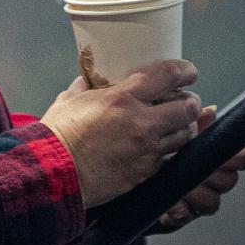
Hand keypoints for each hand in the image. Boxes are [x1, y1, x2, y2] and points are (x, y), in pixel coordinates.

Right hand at [41, 60, 203, 209]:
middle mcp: (141, 122)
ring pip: (185, 135)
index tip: (189, 72)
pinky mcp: (145, 172)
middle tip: (186, 101)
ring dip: (184, 127)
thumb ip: (83, 88)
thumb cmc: (58, 136)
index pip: (168, 75)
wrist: (54, 173)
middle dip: (191, 102)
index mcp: (122, 98)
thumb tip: (85, 81)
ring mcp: (146, 150)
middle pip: (187, 107)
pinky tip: (160, 146)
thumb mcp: (69, 100)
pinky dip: (169, 150)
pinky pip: (169, 158)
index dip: (185, 70)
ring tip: (176, 124)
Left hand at [153, 105, 244, 232]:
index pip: (242, 158)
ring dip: (195, 193)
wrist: (132, 178)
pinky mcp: (182, 214)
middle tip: (192, 166)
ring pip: (212, 201)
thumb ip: (193, 123)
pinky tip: (168, 202)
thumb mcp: (175, 134)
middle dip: (211, 174)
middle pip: (229, 180)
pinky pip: (188, 215)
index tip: (224, 154)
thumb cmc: (160, 150)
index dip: (239, 158)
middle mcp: (213, 179)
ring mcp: (199, 199)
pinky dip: (178, 209)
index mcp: (216, 157)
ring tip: (177, 184)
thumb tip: (210, 111)